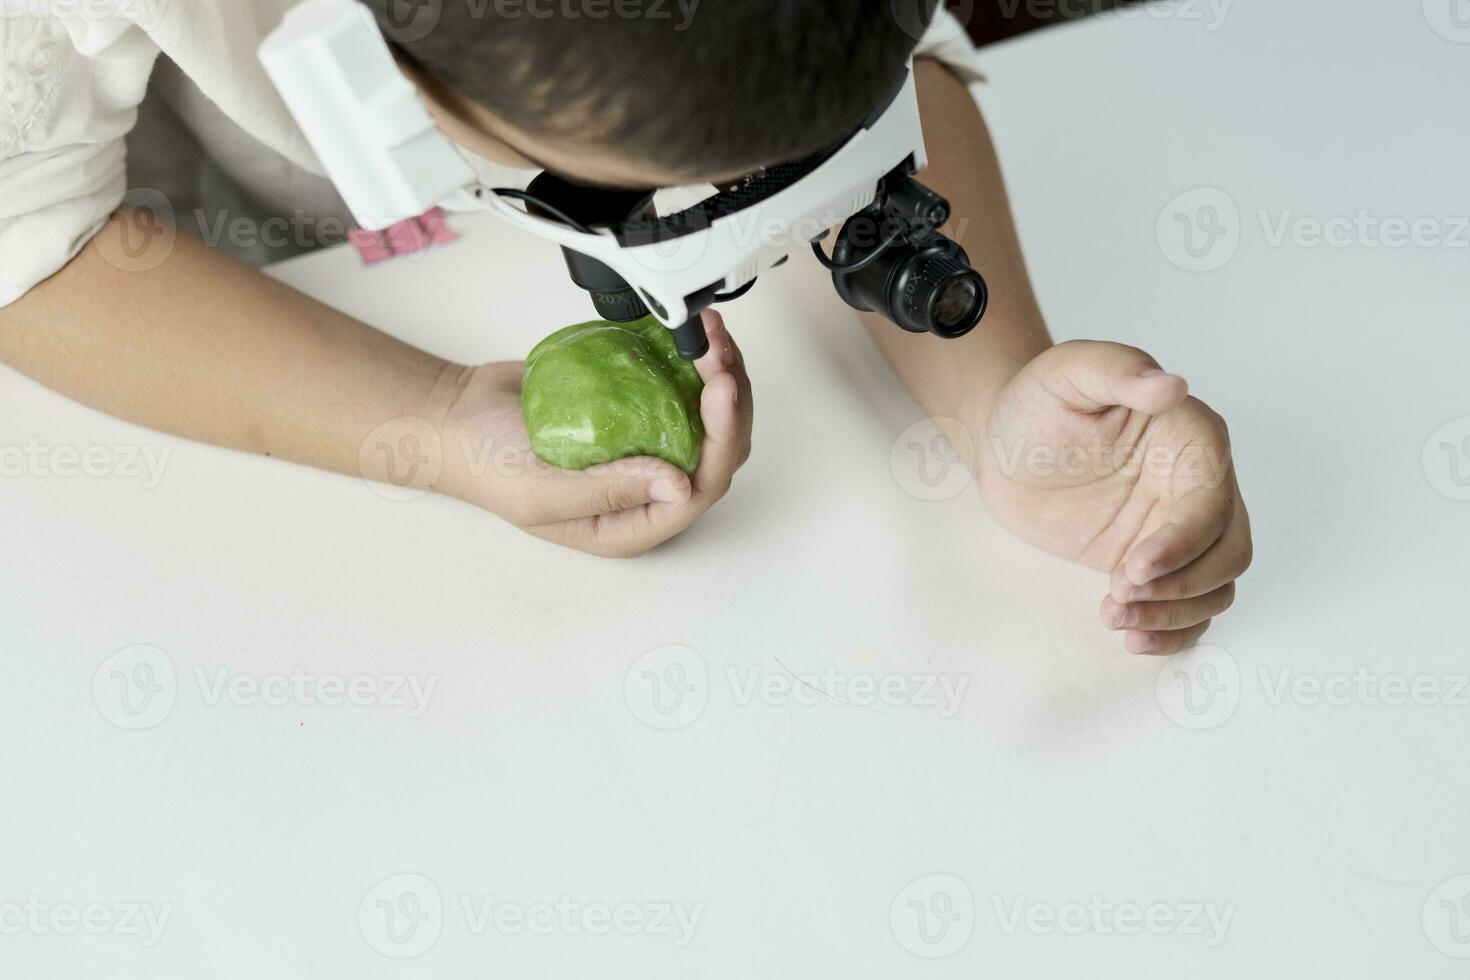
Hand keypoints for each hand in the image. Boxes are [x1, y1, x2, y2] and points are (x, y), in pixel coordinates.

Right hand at [439, 310, 752, 556]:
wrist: (458, 416)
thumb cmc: (487, 464)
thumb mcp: (540, 490)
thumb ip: (609, 490)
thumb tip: (678, 485)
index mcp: (631, 523)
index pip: (700, 489)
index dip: (722, 438)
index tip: (719, 388)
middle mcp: (647, 488)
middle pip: (717, 451)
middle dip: (731, 400)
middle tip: (718, 351)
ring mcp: (646, 446)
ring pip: (708, 418)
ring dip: (719, 376)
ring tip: (711, 335)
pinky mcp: (639, 410)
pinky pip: (682, 390)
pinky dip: (693, 362)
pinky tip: (692, 333)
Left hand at [975, 341, 1251, 653]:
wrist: (1005, 446)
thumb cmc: (1037, 403)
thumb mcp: (1067, 374)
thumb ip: (1118, 371)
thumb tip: (1171, 385)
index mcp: (1193, 439)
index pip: (1212, 503)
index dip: (1182, 543)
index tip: (1132, 568)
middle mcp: (1199, 485)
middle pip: (1228, 552)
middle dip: (1180, 586)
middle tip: (1117, 595)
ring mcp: (1179, 528)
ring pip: (1215, 587)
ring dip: (1173, 614)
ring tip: (1113, 616)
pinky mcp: (1156, 562)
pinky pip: (1190, 608)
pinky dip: (1173, 632)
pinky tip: (1135, 639)